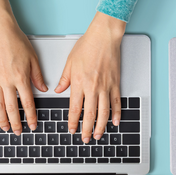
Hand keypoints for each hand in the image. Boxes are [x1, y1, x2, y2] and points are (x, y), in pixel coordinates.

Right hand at [0, 0, 47, 134]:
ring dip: (2, 119)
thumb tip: (43, 90)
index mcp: (21, 78)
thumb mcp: (33, 58)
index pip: (27, 103)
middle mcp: (7, 81)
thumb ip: (37, 76)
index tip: (32, 125)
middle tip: (18, 131)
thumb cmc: (15, 41)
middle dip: (16, 123)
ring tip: (5, 127)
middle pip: (12, 108)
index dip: (30, 117)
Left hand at [55, 12, 125, 142]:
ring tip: (98, 135)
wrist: (104, 36)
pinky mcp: (115, 84)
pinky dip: (117, 114)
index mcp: (79, 83)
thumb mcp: (70, 63)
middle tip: (85, 138)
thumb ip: (64, 79)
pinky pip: (116, 102)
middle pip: (90, 115)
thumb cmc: (87, 46)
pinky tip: (115, 122)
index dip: (73, 122)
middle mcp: (92, 88)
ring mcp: (105, 87)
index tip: (72, 129)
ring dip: (101, 126)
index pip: (75, 109)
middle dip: (87, 129)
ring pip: (104, 112)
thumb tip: (58, 89)